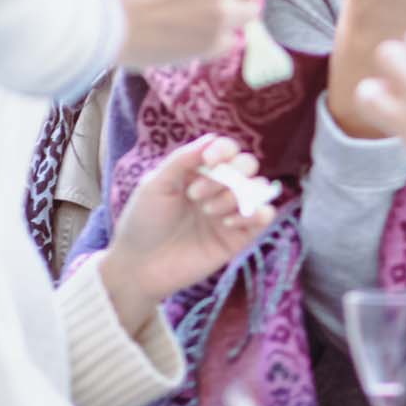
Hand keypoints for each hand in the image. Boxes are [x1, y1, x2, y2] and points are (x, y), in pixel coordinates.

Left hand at [97, 135, 277, 334]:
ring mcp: (231, 212)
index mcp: (199, 173)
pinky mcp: (240, 236)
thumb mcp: (155, 185)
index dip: (224, 150)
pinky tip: (227, 223)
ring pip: (259, 188)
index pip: (227, 150)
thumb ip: (182, 160)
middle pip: (247, 165)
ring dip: (234, 195)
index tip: (209, 160)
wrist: (140, 267)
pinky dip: (254, 214)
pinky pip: (265, 216)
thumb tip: (211, 139)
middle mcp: (219, 189)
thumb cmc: (142, 223)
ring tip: (207, 212)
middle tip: (196, 195)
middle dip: (228, 174)